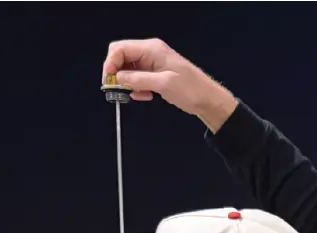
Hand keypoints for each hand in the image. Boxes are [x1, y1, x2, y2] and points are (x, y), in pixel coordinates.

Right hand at [102, 38, 237, 131]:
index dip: (111, 63)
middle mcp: (150, 53)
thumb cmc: (190, 89)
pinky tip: (145, 96)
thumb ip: (138, 79)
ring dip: (128, 83)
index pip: (120, 48)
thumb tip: (117, 77)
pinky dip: (137, 88)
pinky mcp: (154, 75)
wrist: (207, 100)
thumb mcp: (163, 84)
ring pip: (128, 69)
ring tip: (138, 94)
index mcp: (152, 49)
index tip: (109, 80)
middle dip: (116, 72)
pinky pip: (137, 78)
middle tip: (117, 89)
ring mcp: (152, 63)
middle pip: (121, 57)